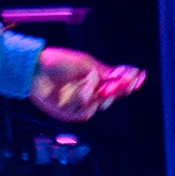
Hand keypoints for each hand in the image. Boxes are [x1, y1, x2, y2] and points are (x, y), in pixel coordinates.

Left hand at [26, 47, 145, 122]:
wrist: (34, 69)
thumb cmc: (57, 62)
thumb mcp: (85, 64)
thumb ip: (104, 72)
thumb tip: (126, 73)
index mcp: (92, 80)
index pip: (115, 84)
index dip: (128, 82)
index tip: (139, 76)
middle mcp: (86, 92)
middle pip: (111, 97)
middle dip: (118, 91)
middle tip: (122, 84)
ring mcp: (76, 103)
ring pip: (99, 106)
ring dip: (100, 96)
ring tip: (96, 86)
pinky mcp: (67, 113)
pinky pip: (84, 113)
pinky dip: (85, 102)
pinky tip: (83, 92)